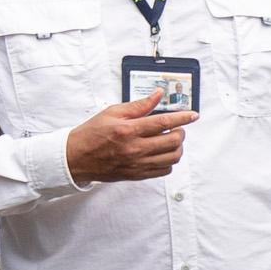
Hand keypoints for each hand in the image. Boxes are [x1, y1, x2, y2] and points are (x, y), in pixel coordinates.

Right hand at [64, 91, 190, 183]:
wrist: (77, 157)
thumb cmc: (92, 133)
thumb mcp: (113, 112)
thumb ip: (139, 105)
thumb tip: (158, 95)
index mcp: (128, 130)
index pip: (163, 122)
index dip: (182, 118)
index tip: (193, 115)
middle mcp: (135, 148)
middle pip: (173, 141)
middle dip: (181, 131)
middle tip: (177, 127)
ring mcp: (137, 164)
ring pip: (172, 157)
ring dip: (178, 147)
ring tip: (171, 139)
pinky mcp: (138, 174)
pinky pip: (164, 170)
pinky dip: (169, 160)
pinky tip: (162, 152)